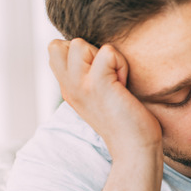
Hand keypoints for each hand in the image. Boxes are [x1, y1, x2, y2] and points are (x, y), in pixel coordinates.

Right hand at [47, 38, 161, 157]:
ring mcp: (80, 86)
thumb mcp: (98, 95)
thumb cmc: (125, 120)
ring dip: (105, 56)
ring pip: (79, 44)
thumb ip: (87, 75)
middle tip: (107, 76)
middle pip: (60, 44)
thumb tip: (91, 51)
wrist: (135, 146)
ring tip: (116, 81)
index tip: (100, 76)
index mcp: (67, 88)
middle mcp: (68, 87)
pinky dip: (121, 63)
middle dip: (87, 50)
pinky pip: (108, 52)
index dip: (81, 54)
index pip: (55, 50)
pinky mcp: (98, 85)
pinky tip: (124, 85)